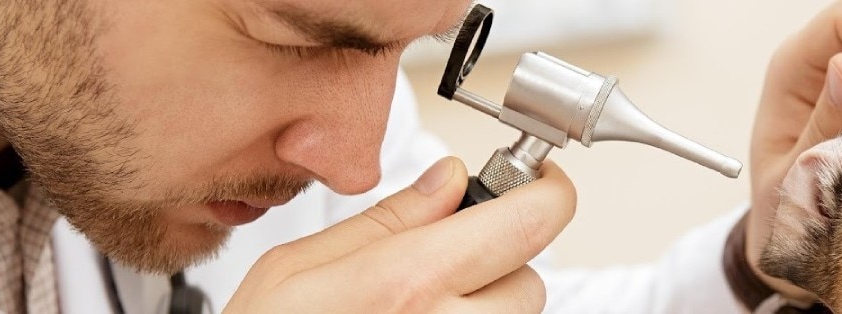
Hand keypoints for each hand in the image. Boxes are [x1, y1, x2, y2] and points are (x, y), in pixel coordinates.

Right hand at [225, 157, 576, 312]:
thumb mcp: (297, 270)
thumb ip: (385, 220)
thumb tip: (448, 181)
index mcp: (409, 284)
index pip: (534, 220)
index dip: (544, 191)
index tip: (536, 182)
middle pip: (531, 278)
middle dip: (499, 259)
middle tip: (445, 259)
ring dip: (482, 306)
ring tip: (416, 309)